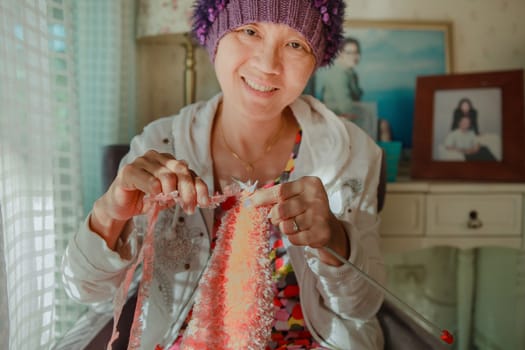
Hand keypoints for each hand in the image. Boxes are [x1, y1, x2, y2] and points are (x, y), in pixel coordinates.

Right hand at [91, 150, 209, 248]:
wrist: (121, 206)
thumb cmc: (145, 199)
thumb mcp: (169, 198)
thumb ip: (182, 194)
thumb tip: (200, 198)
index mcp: (169, 162)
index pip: (189, 172)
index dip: (199, 187)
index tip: (204, 202)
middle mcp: (157, 158)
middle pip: (181, 171)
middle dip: (188, 191)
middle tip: (189, 207)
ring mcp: (142, 162)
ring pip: (166, 175)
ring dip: (171, 192)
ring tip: (168, 203)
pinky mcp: (128, 171)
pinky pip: (147, 179)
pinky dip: (154, 188)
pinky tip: (155, 195)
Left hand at [249, 176, 348, 265]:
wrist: (328, 226)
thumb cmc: (306, 208)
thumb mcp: (295, 195)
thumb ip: (276, 195)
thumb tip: (250, 199)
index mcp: (308, 184)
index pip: (280, 191)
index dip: (262, 198)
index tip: (249, 203)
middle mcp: (316, 197)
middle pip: (281, 209)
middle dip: (275, 217)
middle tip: (279, 217)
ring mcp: (320, 215)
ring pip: (286, 226)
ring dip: (285, 228)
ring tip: (294, 224)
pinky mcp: (321, 233)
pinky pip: (294, 238)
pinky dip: (293, 238)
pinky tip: (301, 233)